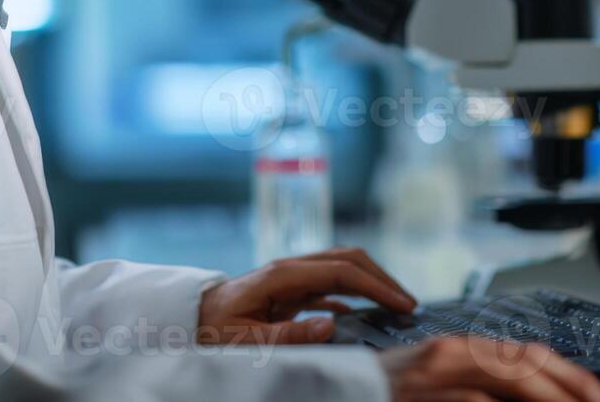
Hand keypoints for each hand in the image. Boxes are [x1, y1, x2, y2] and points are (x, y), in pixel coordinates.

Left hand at [197, 246, 416, 345]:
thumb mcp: (246, 340)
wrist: (191, 318)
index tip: (401, 304)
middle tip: (408, 304)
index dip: (375, 285)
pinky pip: (331, 285)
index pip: (341, 272)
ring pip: (342, 268)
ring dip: (371, 283)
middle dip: (382, 278)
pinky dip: (353, 295)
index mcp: (281, 274)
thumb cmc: (214, 329)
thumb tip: (331, 325)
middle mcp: (291, 268)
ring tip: (396, 305)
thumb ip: (288, 334)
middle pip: (348, 260)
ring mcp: (293, 276)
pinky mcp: (292, 288)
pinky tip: (364, 314)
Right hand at [379, 336, 599, 401]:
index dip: (576, 380)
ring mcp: (434, 375)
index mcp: (462, 348)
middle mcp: (451, 353)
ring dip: (549, 401)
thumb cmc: (392, 396)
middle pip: (530, 363)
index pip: (535, 356)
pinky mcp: (419, 394)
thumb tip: (543, 393)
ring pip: (508, 381)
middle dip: (574, 390)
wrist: (331, 395)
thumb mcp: (443, 384)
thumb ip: (485, 387)